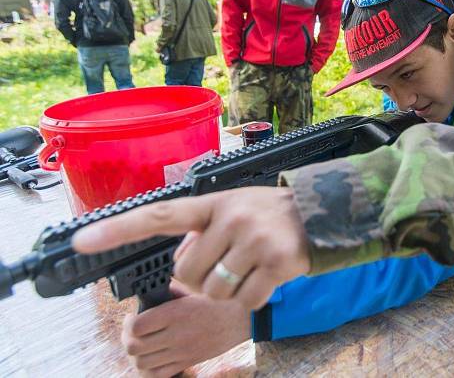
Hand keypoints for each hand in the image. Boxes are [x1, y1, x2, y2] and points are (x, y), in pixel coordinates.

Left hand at [72, 186, 309, 310]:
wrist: (322, 212)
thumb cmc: (268, 215)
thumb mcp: (232, 209)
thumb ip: (200, 233)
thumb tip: (181, 270)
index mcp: (213, 203)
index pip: (158, 216)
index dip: (118, 230)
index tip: (81, 242)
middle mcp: (231, 218)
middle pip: (186, 275)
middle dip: (201, 281)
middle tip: (228, 263)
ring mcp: (255, 239)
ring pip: (214, 291)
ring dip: (227, 291)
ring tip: (249, 267)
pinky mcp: (277, 262)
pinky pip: (244, 299)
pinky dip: (251, 297)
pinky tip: (267, 276)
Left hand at [122, 281, 249, 377]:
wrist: (245, 318)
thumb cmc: (222, 300)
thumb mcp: (196, 289)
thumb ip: (172, 291)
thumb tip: (153, 292)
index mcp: (177, 313)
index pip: (137, 326)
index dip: (129, 322)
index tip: (133, 316)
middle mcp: (177, 334)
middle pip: (134, 346)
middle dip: (128, 338)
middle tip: (133, 330)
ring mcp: (182, 351)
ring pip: (141, 363)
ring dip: (138, 354)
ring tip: (143, 343)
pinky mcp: (188, 362)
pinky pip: (158, 374)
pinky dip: (150, 368)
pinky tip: (155, 356)